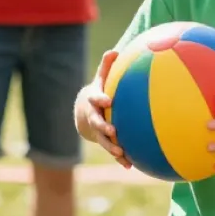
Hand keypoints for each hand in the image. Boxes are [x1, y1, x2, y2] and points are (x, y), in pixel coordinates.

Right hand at [77, 51, 130, 166]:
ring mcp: (98, 131)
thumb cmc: (99, 91)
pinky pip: (112, 150)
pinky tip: (129, 165)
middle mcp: (95, 117)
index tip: (108, 100)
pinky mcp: (105, 141)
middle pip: (97, 123)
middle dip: (103, 127)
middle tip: (111, 130)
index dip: (100, 99)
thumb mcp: (100, 79)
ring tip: (120, 151)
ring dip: (111, 146)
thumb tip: (114, 51)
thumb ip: (107, 67)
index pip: (96, 100)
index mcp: (94, 101)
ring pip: (103, 140)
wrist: (85, 112)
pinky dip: (119, 158)